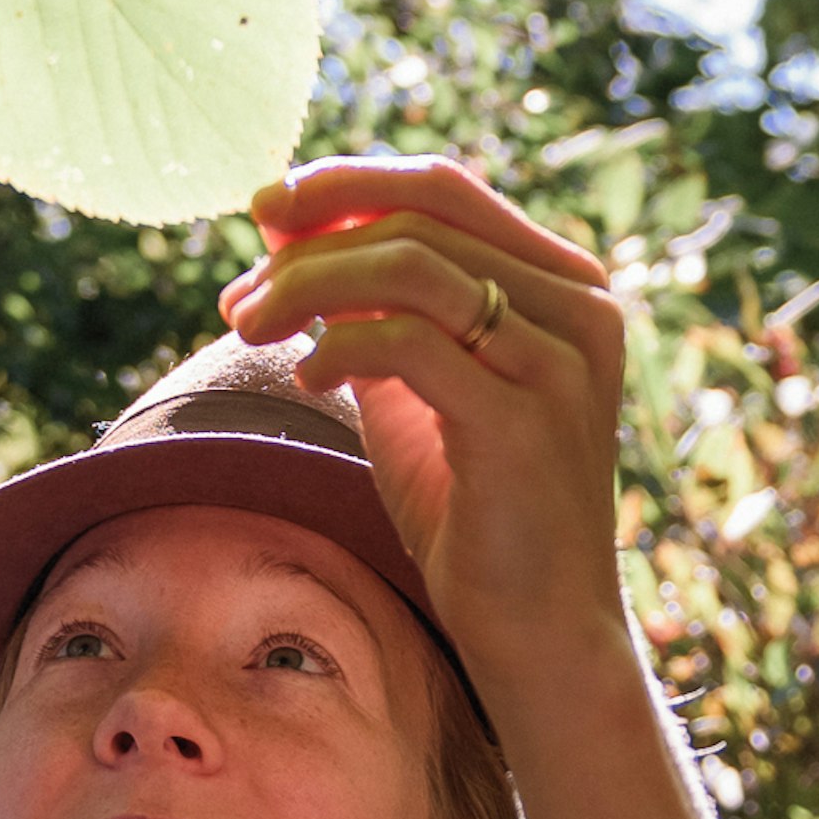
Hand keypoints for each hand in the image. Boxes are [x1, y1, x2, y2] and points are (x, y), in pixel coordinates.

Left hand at [220, 154, 631, 713]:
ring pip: (407, 266)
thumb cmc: (473, 511)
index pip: (444, 188)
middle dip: (310, 237)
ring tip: (249, 325)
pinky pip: (407, 343)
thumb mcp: (416, 387)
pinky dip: (339, 346)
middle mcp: (578, 309)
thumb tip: (282, 222)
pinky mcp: (524, 420)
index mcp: (564, 287)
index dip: (345, 183)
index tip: (264, 208)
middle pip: (419, 216)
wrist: (539, 635)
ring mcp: (558, 362)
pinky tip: (308, 380)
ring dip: (306, 285)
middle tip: (240, 291)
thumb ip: (370, 305)